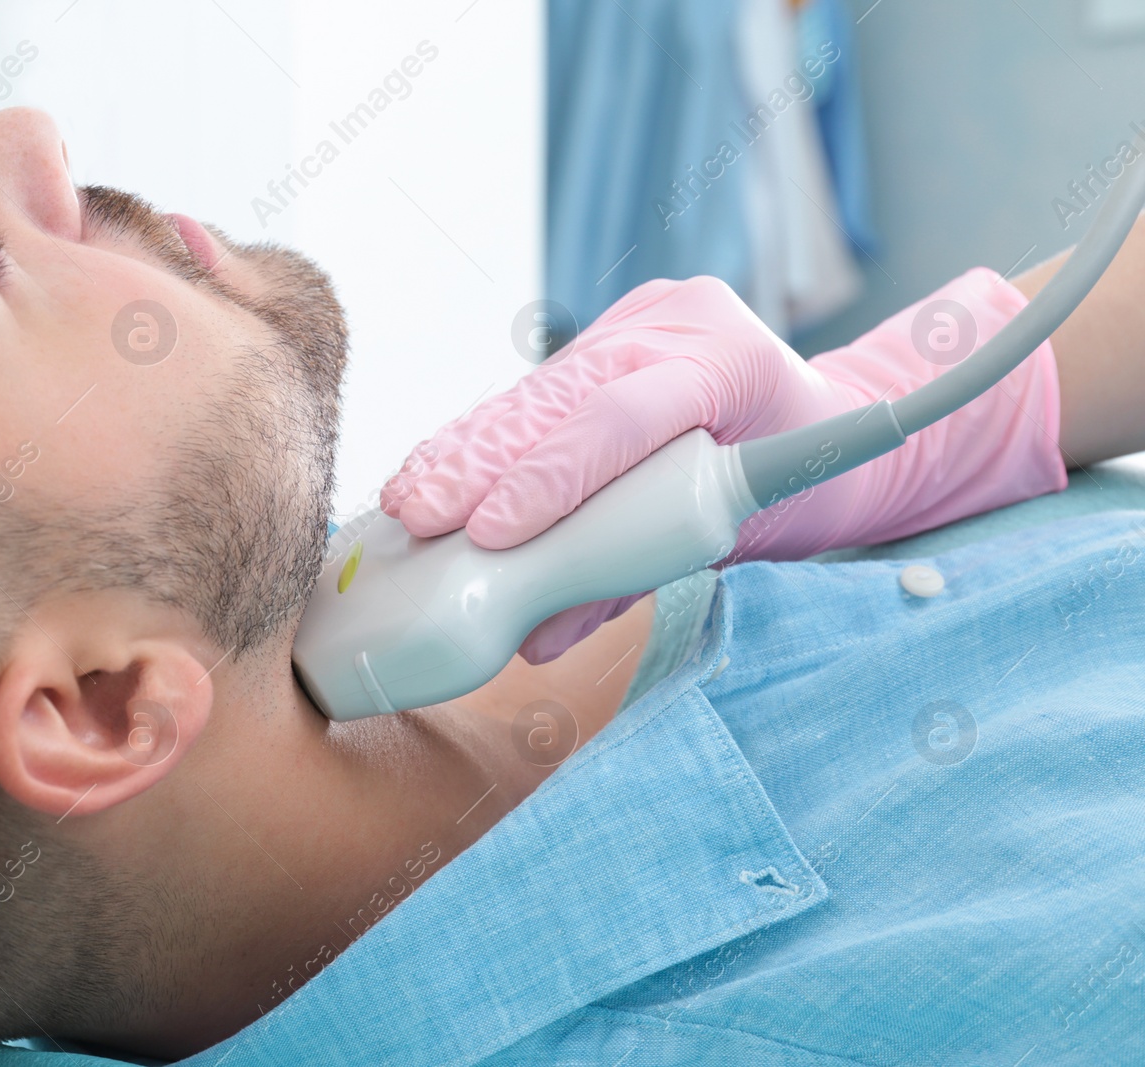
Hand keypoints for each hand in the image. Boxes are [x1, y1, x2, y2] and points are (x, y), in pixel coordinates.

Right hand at [383, 270, 1063, 662]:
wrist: (842, 418)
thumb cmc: (807, 482)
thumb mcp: (743, 536)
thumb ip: (639, 575)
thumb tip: (537, 636)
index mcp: (729, 359)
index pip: (621, 417)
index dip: (550, 476)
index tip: (489, 532)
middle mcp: (675, 323)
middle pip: (558, 397)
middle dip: (479, 461)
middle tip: (420, 517)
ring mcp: (639, 320)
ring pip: (535, 390)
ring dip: (464, 450)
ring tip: (407, 502)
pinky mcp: (607, 337)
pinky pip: (534, 393)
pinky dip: (481, 439)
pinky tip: (432, 472)